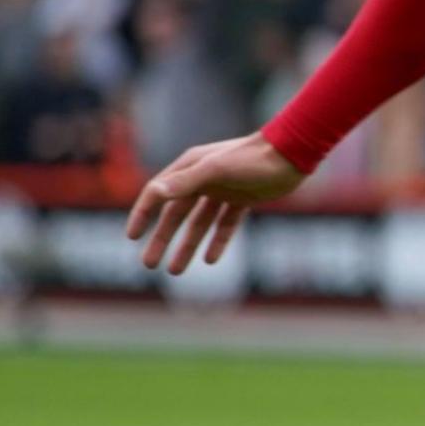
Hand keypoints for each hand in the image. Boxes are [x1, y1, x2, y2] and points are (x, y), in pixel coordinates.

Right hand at [126, 133, 306, 272]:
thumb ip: (186, 182)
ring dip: (187, 246)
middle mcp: (202, 179)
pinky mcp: (244, 199)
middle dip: (162, 240)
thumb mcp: (216, 170)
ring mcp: (223, 190)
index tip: (132, 237)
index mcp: (189, 168)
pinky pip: (225, 224)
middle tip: (149, 265)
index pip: (157, 194)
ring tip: (176, 271)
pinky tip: (210, 260)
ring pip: (199, 224)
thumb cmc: (252, 158)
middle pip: (175, 215)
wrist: (293, 154)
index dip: (143, 215)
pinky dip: (218, 241)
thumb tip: (154, 192)